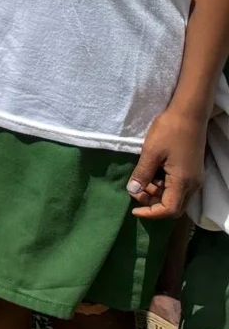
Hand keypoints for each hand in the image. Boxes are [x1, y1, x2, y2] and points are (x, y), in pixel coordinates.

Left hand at [131, 104, 206, 219]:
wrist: (189, 115)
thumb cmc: (169, 131)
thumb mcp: (151, 152)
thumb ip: (142, 174)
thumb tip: (132, 192)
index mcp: (183, 182)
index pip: (169, 210)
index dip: (151, 213)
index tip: (133, 209)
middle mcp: (192, 185)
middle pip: (173, 206)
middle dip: (153, 204)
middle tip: (135, 191)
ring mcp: (194, 178)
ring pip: (175, 197)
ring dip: (157, 194)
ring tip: (140, 180)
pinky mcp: (192, 172)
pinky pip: (178, 187)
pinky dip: (163, 186)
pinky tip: (150, 174)